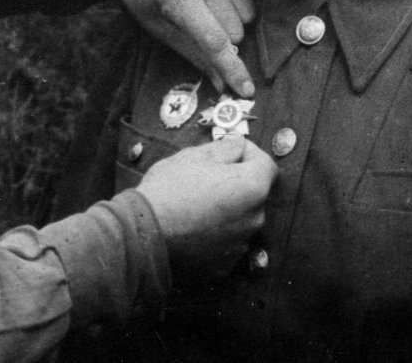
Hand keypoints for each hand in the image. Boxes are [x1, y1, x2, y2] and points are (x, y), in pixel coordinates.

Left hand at [98, 0, 255, 95]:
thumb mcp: (157, 28)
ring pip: (249, 13)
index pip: (215, 40)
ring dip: (233, 18)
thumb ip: (192, 54)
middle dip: (224, 38)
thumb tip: (223, 84)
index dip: (232, 68)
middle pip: (237, 30)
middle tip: (198, 24)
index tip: (247, 91)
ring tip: (205, 4)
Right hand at [137, 137, 274, 279]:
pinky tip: (191, 226)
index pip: (266, 165)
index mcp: (252, 188)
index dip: (250, 153)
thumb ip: (225, 148)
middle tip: (207, 176)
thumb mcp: (194, 156)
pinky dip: (215, 233)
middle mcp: (254, 220)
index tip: (230, 150)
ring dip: (226, 209)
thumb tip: (238, 144)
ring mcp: (240, 245)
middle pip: (253, 194)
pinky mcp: (224, 266)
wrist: (145, 235)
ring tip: (195, 204)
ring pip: (240, 219)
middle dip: (236, 182)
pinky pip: (226, 242)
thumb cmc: (170, 190)